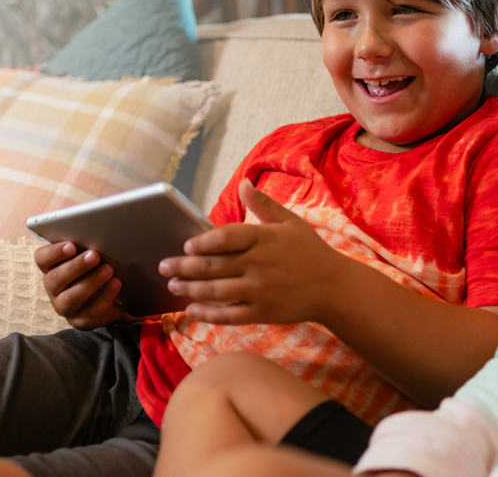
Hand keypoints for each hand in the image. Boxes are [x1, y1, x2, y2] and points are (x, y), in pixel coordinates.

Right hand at [35, 241, 132, 328]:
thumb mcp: (92, 257)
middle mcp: (54, 289)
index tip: (71, 245)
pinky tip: (116, 284)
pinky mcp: (81, 322)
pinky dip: (105, 297)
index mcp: (51, 269)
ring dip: (90, 282)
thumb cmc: (98, 270)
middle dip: (76, 266)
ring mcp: (65, 307)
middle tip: (95, 255)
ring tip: (108, 269)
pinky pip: (91, 312)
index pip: (41, 259)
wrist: (116, 299)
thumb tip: (100, 231)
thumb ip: (89, 246)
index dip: (53, 252)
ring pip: (71, 298)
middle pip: (55, 278)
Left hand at [158, 179, 353, 324]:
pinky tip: (192, 310)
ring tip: (173, 286)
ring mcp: (259, 291)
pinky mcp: (262, 312)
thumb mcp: (290, 222)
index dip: (202, 241)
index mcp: (263, 238)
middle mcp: (258, 264)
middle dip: (184, 266)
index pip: (225, 237)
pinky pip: (228, 314)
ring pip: (215, 291)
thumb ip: (263, 204)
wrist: (334, 288)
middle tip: (164, 266)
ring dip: (190, 289)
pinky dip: (208, 314)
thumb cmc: (310, 251)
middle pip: (212, 265)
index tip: (186, 244)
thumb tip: (243, 182)